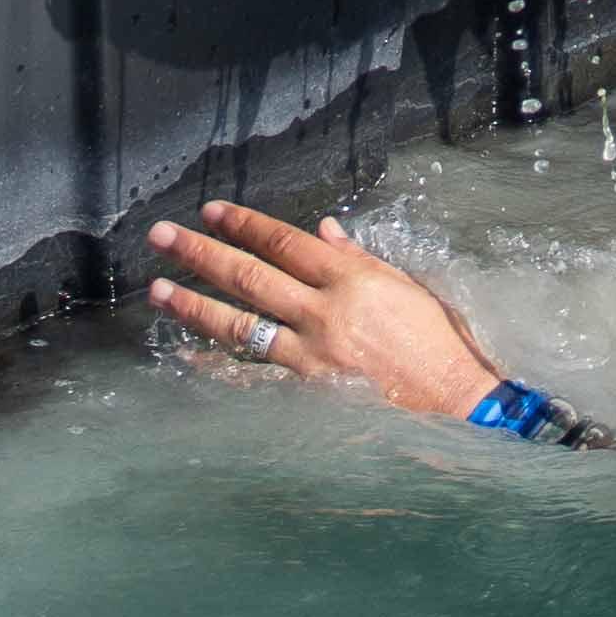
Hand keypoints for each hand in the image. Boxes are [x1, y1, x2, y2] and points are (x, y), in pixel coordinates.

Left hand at [147, 204, 509, 422]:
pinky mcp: (308, 394)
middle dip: (201, 253)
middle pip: (250, 276)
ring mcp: (312, 356)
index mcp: (351, 279)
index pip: (284, 242)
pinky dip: (218, 369)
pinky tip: (188, 358)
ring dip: (195, 305)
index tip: (210, 212)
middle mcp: (325, 313)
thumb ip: (358, 258)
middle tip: (160, 236)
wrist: (457, 404)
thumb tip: (322, 230)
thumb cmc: (437, 342)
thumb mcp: (405, 286)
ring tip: (158, 289)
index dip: (243, 224)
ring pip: (241, 325)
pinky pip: (253, 378)